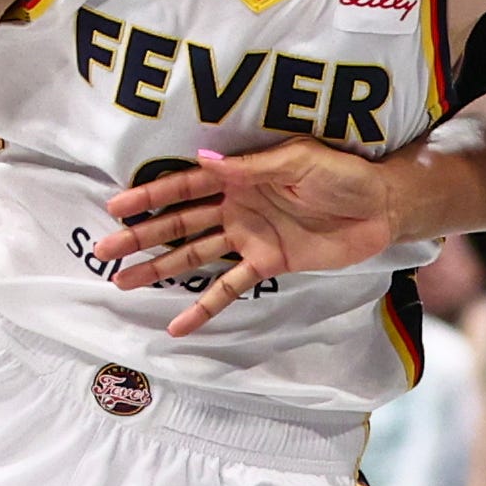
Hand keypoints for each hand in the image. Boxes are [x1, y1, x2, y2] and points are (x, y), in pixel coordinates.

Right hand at [92, 142, 410, 335]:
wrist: (381, 206)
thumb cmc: (342, 174)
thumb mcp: (297, 161)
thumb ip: (249, 167)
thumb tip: (201, 159)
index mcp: (240, 176)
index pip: (184, 186)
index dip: (149, 197)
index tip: (115, 207)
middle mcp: (236, 206)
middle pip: (179, 223)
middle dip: (141, 237)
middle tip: (103, 253)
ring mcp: (249, 237)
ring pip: (194, 255)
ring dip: (159, 269)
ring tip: (123, 283)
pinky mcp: (268, 264)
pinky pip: (230, 288)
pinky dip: (204, 306)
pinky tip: (177, 325)